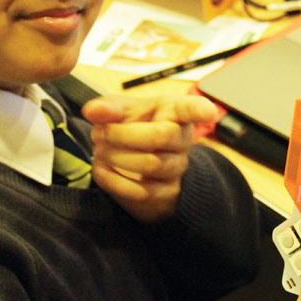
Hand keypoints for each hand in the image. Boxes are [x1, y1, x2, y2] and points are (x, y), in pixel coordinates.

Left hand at [81, 94, 219, 221]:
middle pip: (163, 136)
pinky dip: (114, 180)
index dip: (201, 109)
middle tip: (100, 133)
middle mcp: (182, 139)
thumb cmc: (134, 126)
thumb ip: (108, 108)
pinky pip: (141, 190)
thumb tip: (93, 111)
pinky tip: (102, 169)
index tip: (208, 111)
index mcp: (175, 112)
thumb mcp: (122, 111)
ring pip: (151, 163)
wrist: (138, 160)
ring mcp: (177, 167)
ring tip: (100, 150)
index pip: (192, 108)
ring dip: (116, 156)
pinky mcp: (166, 192)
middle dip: (123, 134)